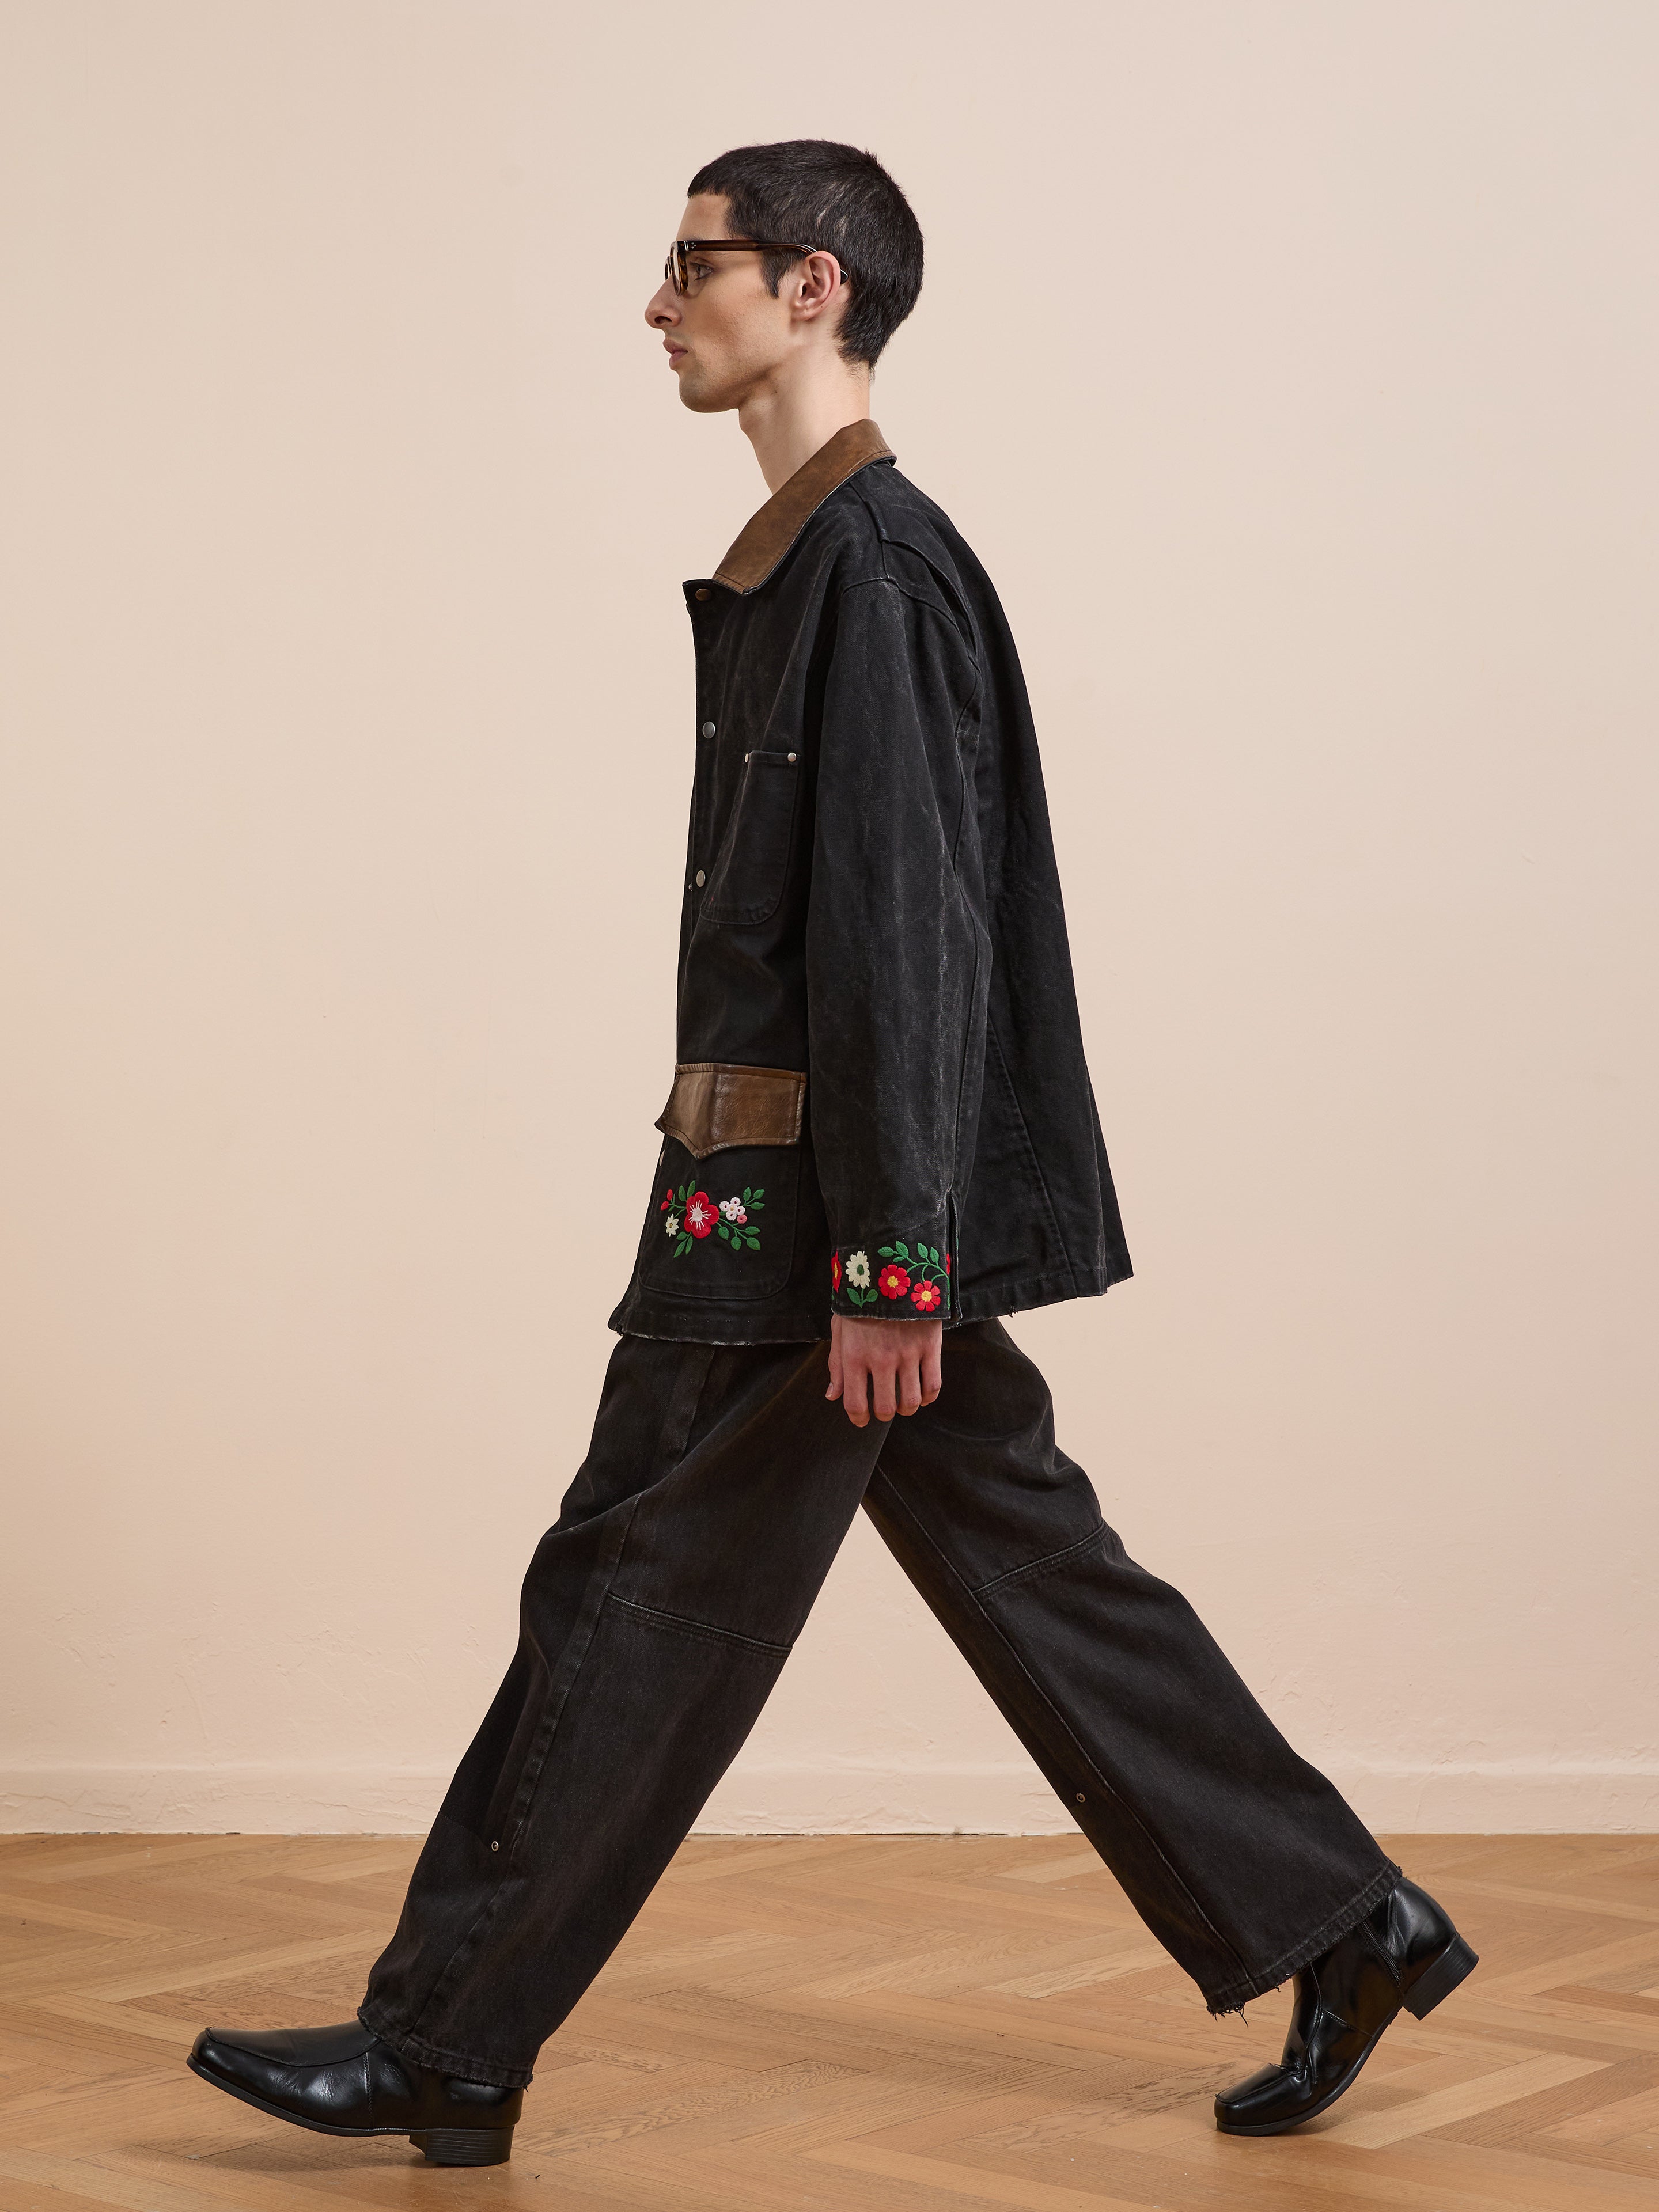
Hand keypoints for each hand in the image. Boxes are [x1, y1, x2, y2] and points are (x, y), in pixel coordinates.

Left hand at [826, 1311, 942, 1426]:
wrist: (893, 1269)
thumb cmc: (861, 1300)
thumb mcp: (840, 1327)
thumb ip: (836, 1364)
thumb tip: (832, 1396)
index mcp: (854, 1356)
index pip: (855, 1403)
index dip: (858, 1419)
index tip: (862, 1420)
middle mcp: (881, 1359)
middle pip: (886, 1408)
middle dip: (884, 1414)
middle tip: (884, 1408)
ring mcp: (908, 1354)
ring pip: (911, 1401)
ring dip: (907, 1408)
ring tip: (903, 1402)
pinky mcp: (930, 1346)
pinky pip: (933, 1386)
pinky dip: (928, 1397)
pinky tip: (922, 1394)